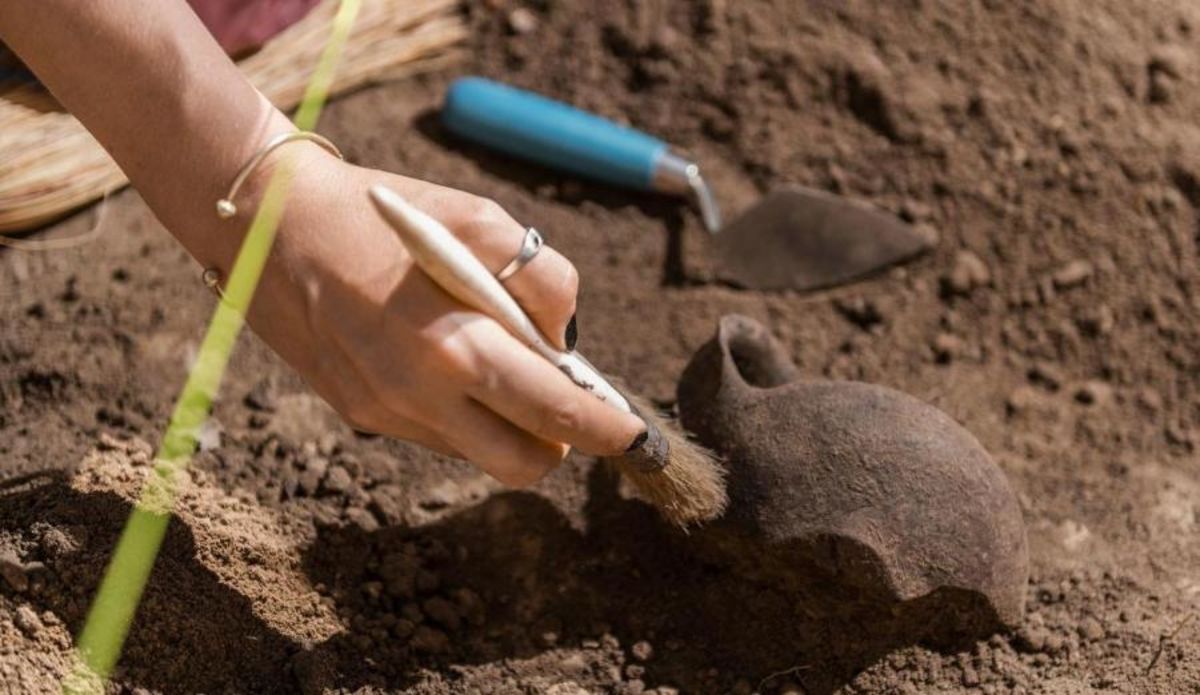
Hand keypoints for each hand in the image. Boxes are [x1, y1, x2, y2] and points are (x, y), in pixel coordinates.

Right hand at [237, 146, 644, 486]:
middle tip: (565, 397)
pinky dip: (462, 410)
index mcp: (453, 344)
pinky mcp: (359, 414)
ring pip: (479, 453)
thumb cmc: (384, 213)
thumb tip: (564, 343)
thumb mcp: (477, 218)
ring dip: (507, 423)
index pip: (555, 413)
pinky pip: (437, 434)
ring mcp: (383, 413)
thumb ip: (541, 282)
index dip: (607, 430)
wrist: (267, 223)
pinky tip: (443, 357)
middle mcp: (417, 396)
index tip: (636, 436)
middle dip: (561, 442)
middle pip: (523, 463)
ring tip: (494, 358)